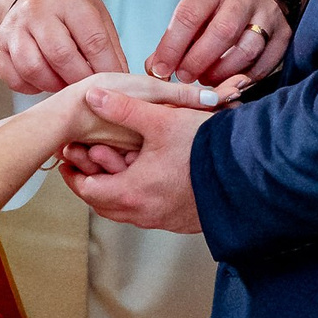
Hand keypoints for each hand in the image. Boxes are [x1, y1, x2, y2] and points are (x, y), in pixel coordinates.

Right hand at [0, 0, 126, 93]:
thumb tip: (120, 82)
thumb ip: (110, 47)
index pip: (93, 41)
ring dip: (54, 86)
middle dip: (79, 81)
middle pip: (61, 57)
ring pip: (33, 69)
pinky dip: (32, 87)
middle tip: (89, 90)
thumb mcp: (96, 14)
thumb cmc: (70, 8)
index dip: (106, 69)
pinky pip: (14, 78)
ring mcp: (13, 26)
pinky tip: (45, 80)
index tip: (114, 86)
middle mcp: (37, 9)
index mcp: (69, 0)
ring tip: (66, 84)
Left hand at [64, 86, 209, 233]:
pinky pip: (149, 213)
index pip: (88, 190)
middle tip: (86, 163)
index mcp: (131, 192)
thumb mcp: (161, 121)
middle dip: (93, 181)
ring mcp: (163, 220)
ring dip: (117, 189)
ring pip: (127, 209)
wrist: (248, 174)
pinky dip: (139, 196)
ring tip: (116, 167)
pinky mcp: (181, 221)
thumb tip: (93, 96)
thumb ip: (123, 108)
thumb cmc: (205, 149)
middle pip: (104, 204)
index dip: (74, 174)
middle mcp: (144, 213)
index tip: (68, 161)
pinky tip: (148, 178)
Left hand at [148, 0, 302, 84]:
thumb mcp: (196, 7)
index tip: (160, 68)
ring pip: (246, 49)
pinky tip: (229, 82)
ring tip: (206, 80)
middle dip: (198, 60)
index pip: (190, 14)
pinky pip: (265, 63)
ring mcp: (268, 14)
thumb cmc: (220, 4)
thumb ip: (175, 36)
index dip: (172, 46)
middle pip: (222, 32)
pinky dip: (244, 78)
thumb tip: (155, 69)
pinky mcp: (284, 34)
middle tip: (184, 77)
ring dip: (222, 72)